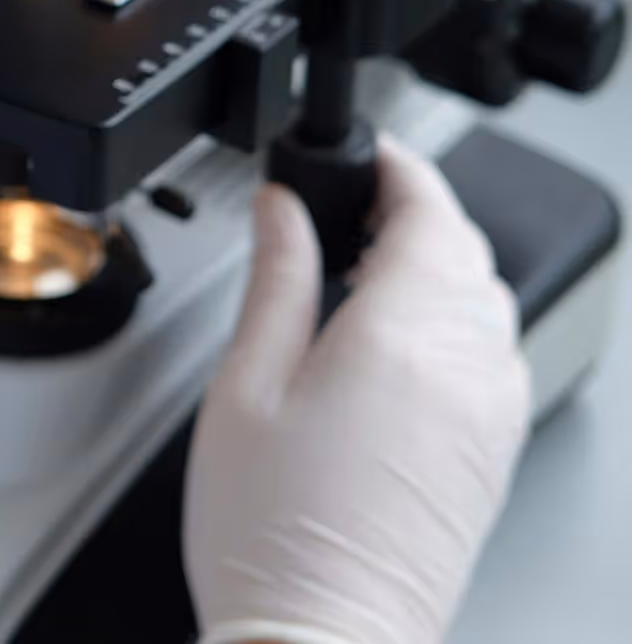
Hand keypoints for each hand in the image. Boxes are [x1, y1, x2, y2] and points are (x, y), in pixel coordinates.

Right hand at [184, 138, 532, 643]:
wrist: (321, 643)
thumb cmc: (273, 529)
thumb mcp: (245, 382)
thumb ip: (275, 278)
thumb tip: (281, 206)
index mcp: (398, 338)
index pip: (426, 211)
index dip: (398, 163)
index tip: (367, 146)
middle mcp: (462, 370)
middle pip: (464, 249)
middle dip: (416, 209)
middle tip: (351, 202)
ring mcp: (487, 415)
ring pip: (488, 298)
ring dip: (442, 262)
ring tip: (371, 265)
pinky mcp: (492, 455)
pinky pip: (495, 353)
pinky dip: (461, 319)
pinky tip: (403, 338)